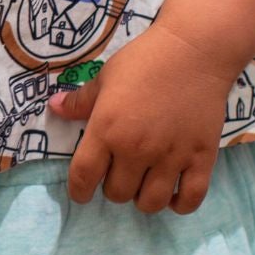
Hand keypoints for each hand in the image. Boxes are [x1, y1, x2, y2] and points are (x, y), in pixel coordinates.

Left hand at [46, 22, 237, 214]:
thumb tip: (54, 108)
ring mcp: (170, 157)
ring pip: (150, 203)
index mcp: (107, 130)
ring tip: (144, 182)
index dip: (78, 191)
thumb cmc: (143, 61)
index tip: (81, 192)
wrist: (192, 50)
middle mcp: (136, 150)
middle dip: (113, 187)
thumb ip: (81, 100)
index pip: (84, 177)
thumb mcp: (105, 77)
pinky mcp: (201, 159)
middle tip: (119, 171)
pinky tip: (173, 192)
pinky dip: (180, 204)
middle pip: (117, 193)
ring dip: (143, 198)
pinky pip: (190, 200)